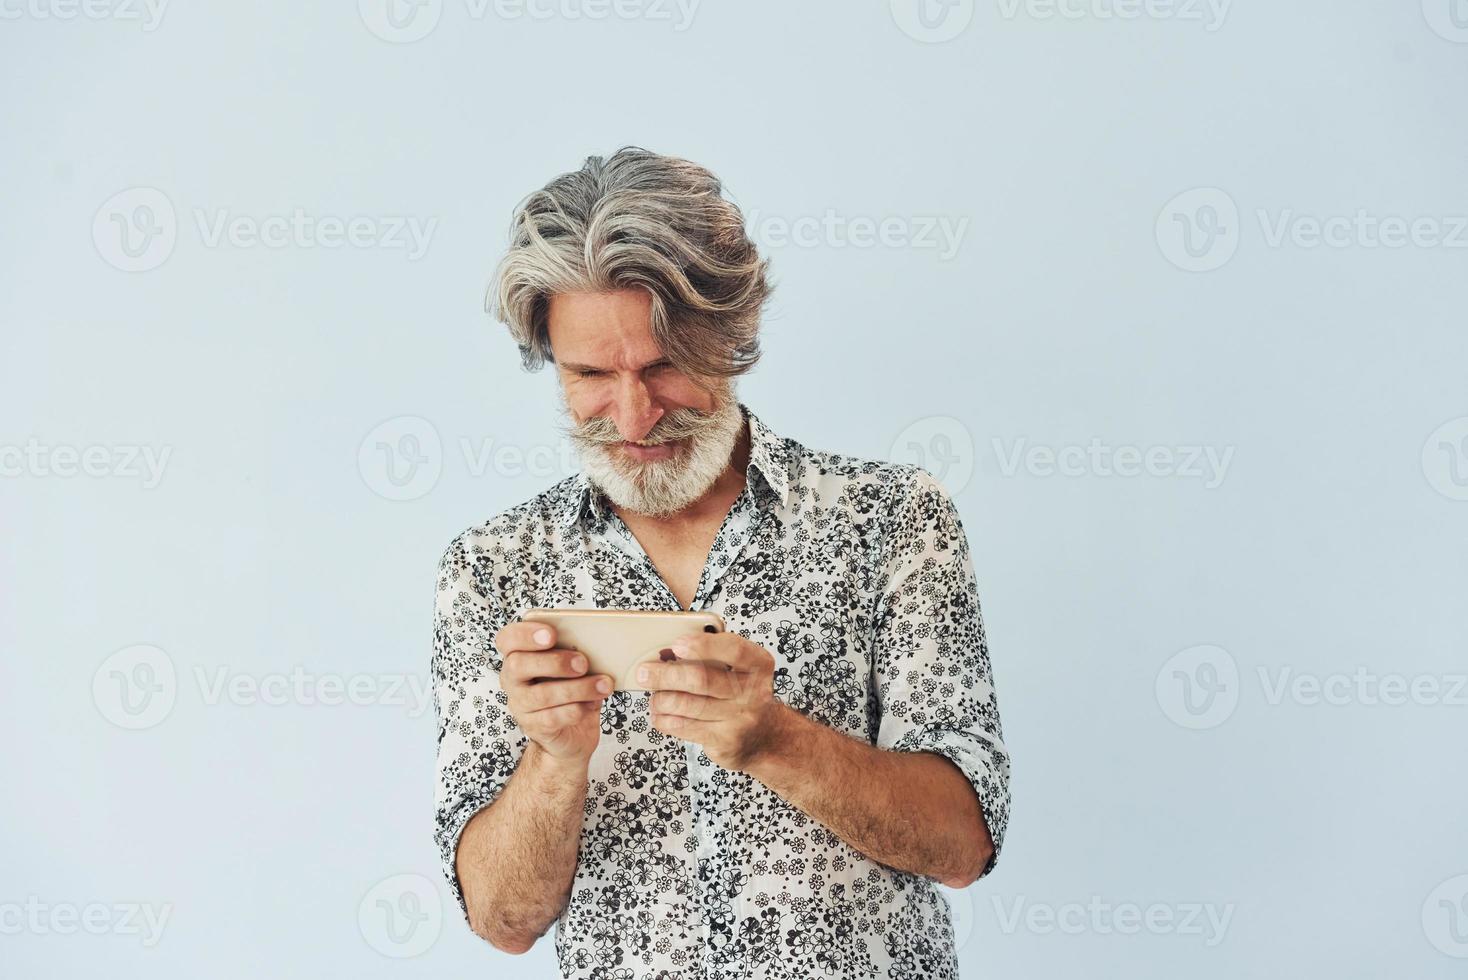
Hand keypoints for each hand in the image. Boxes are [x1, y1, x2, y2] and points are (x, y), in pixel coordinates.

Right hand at [496, 620, 612, 763]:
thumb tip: (596, 643)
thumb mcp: (574, 666)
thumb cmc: (571, 688)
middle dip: (554, 661)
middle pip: (518, 665)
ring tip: (602, 685)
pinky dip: (576, 709)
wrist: (572, 732)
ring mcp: (520, 705)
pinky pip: (552, 717)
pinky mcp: (534, 727)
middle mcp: (513, 680)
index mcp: (519, 655)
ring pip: (541, 694)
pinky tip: (592, 704)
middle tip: (583, 663)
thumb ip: (576, 652)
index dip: (525, 634)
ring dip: (577, 688)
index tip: (552, 634)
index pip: (507, 639)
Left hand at [640, 631, 782, 771]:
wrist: (765, 737)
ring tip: (654, 697)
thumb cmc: (743, 694)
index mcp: (758, 665)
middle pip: (701, 680)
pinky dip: (664, 719)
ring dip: (661, 700)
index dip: (704, 645)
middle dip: (666, 675)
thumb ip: (715, 656)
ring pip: (687, 706)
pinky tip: (660, 714)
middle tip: (644, 672)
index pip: (734, 650)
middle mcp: (752, 692)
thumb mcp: (742, 669)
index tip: (677, 644)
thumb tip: (668, 651)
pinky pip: (684, 727)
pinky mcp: (723, 741)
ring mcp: (738, 719)